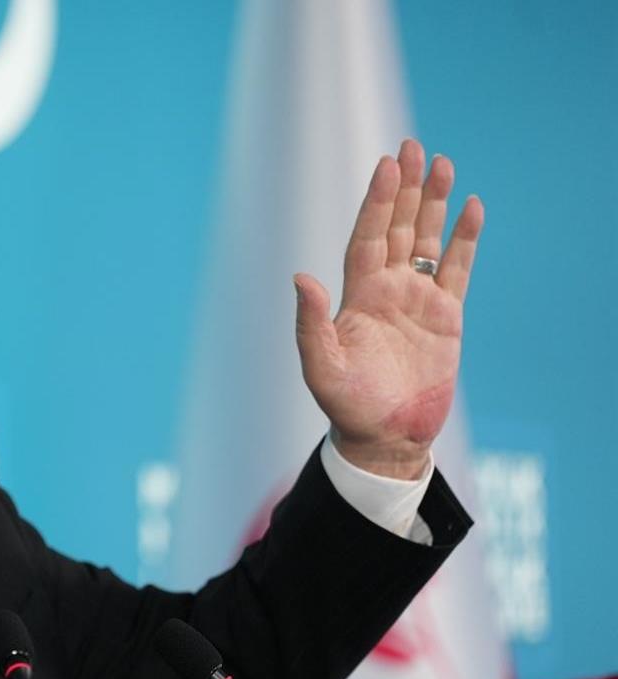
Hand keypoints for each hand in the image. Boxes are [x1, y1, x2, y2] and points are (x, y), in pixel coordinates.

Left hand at [293, 139, 483, 478]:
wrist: (385, 437)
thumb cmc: (347, 406)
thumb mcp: (323, 368)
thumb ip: (310, 325)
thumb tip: (300, 278)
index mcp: (357, 296)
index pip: (368, 238)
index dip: (376, 204)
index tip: (387, 167)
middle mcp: (386, 289)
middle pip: (396, 228)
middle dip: (404, 189)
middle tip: (411, 147)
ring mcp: (417, 300)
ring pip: (426, 240)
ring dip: (433, 204)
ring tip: (443, 164)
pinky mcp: (446, 316)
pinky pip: (457, 269)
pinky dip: (464, 239)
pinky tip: (471, 208)